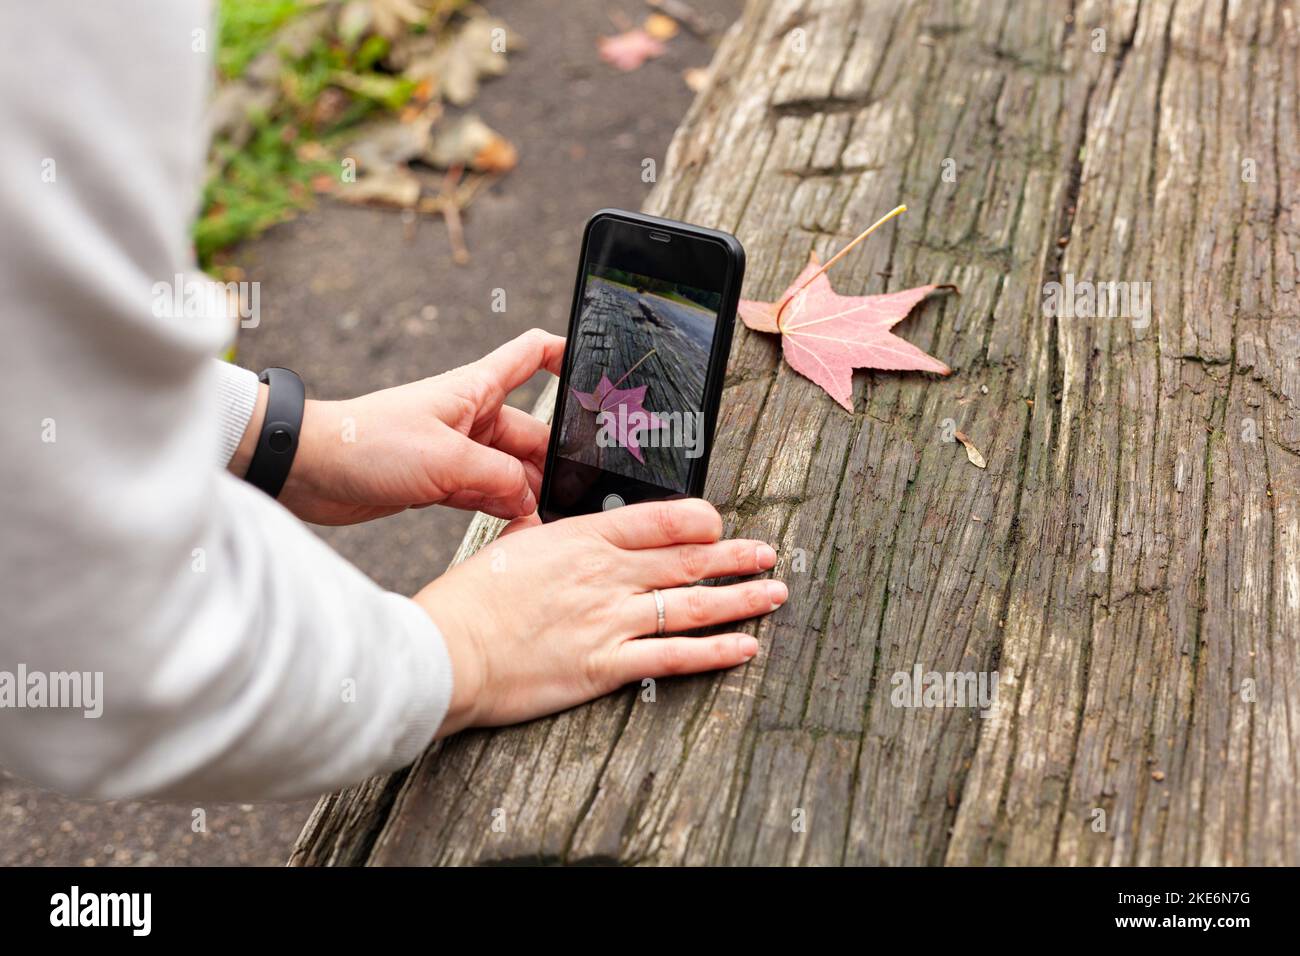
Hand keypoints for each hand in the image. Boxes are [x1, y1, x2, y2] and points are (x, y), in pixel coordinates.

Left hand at [233, 330, 565, 524]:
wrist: (307, 469)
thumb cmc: (367, 442)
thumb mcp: (445, 459)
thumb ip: (498, 479)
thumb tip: (530, 499)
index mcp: (476, 390)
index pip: (532, 355)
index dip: (566, 355)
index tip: (596, 375)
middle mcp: (471, 417)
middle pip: (532, 434)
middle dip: (553, 462)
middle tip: (577, 493)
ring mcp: (458, 450)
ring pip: (511, 470)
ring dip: (526, 493)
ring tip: (546, 519)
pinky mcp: (441, 481)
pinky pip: (486, 494)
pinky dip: (500, 510)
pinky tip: (515, 528)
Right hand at [416, 498, 786, 734]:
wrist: (447, 652)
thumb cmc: (469, 601)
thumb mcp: (509, 545)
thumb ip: (543, 530)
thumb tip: (551, 518)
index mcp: (582, 538)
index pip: (659, 519)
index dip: (701, 520)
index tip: (721, 523)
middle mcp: (606, 574)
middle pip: (687, 560)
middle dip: (736, 555)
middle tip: (768, 553)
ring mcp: (610, 620)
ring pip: (692, 604)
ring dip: (741, 598)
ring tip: (773, 592)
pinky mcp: (607, 665)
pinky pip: (674, 656)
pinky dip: (715, 652)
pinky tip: (744, 647)